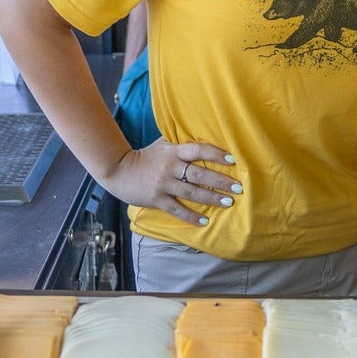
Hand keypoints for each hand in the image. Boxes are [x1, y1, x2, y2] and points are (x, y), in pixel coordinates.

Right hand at [105, 139, 241, 227]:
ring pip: (192, 192)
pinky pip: (177, 209)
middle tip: (238, 187)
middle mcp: (169, 167)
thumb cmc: (145, 157)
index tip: (232, 160)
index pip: (197, 150)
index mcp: (172, 152)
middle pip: (199, 174)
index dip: (215, 153)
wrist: (118, 171)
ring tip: (229, 202)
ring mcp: (163, 184)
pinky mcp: (156, 199)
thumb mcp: (162, 145)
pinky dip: (191, 216)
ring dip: (211, 198)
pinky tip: (204, 221)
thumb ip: (180, 143)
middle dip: (220, 181)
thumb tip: (203, 136)